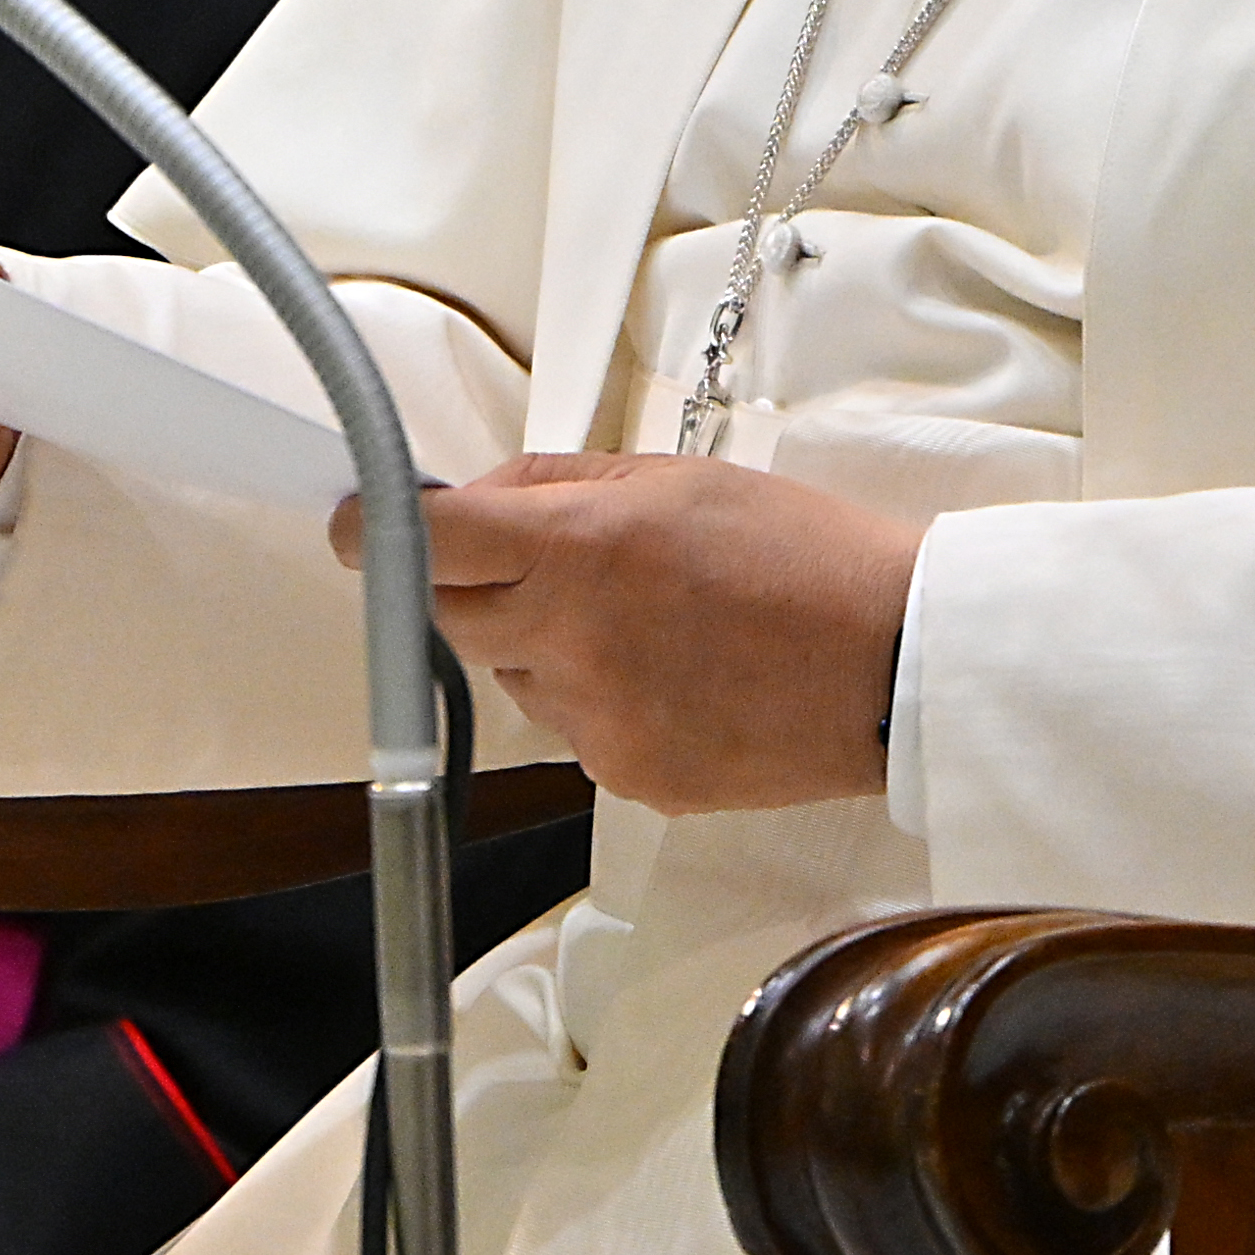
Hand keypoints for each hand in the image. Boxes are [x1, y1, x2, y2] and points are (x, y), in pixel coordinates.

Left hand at [336, 454, 918, 813]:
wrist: (894, 663)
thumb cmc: (804, 554)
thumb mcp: (682, 477)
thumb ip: (565, 483)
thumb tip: (482, 498)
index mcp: (580, 550)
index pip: (428, 544)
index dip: (377, 532)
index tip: (360, 526)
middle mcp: (569, 640)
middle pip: (452, 616)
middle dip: (471, 585)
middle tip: (537, 563)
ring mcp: (594, 721)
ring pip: (515, 675)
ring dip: (544, 643)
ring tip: (646, 621)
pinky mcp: (625, 778)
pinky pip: (574, 730)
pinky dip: (600, 699)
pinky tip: (676, 674)